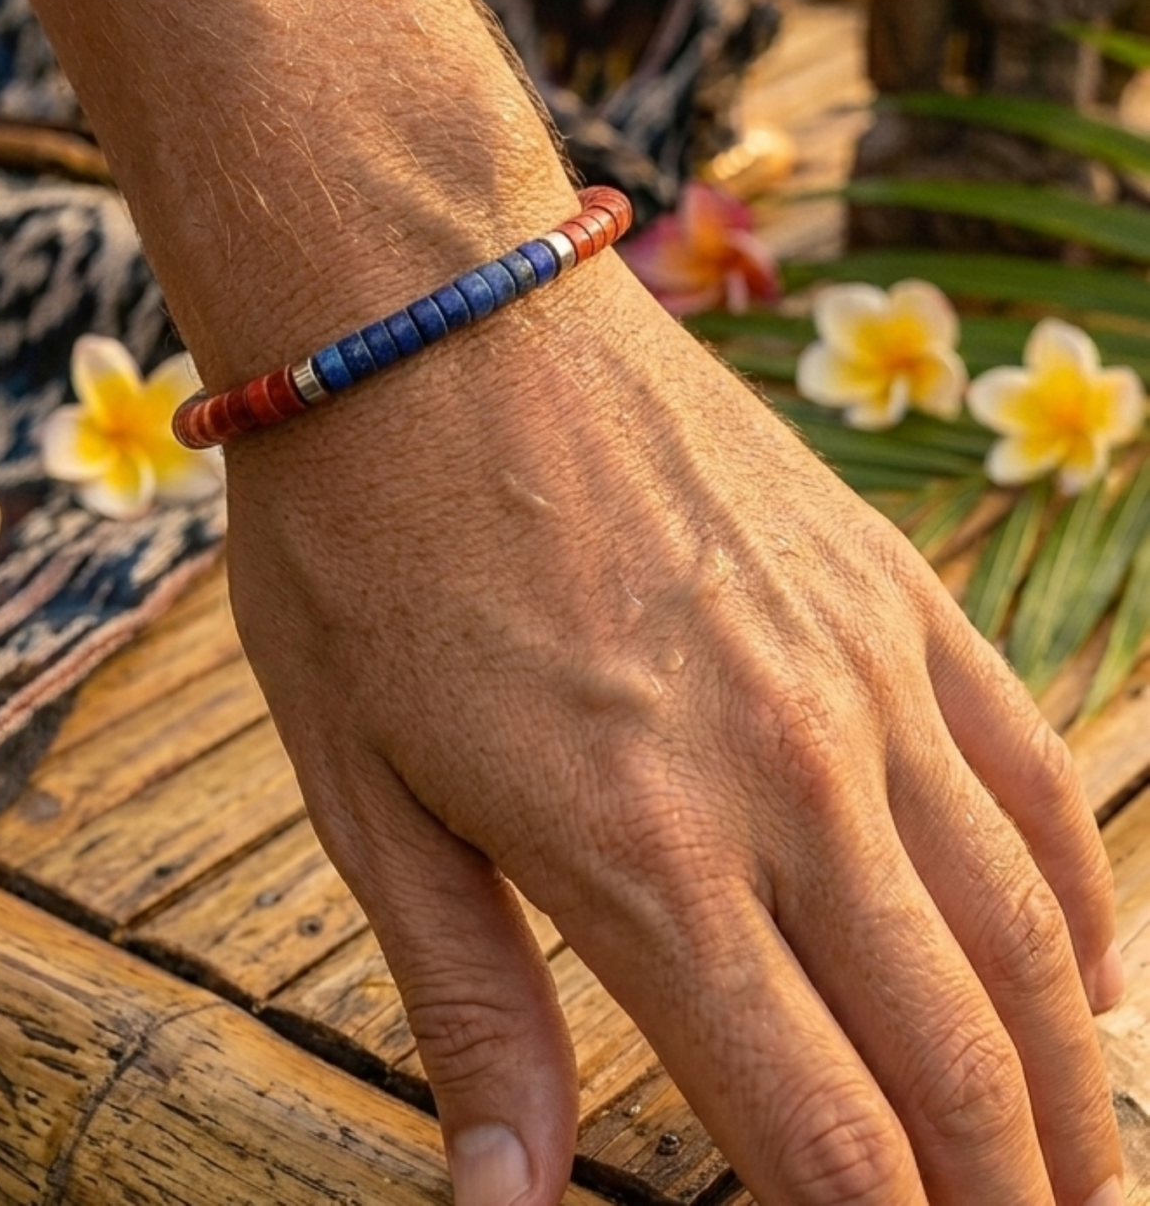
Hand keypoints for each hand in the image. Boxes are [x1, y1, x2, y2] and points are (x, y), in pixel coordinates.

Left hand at [224, 252, 1122, 1205]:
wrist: (426, 319)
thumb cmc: (361, 550)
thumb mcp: (364, 793)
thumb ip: (468, 1006)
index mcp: (642, 856)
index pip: (821, 1133)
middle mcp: (788, 779)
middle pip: (954, 1062)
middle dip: (1004, 1200)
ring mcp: (860, 674)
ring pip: (1024, 936)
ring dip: (1069, 1088)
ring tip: (1079, 1178)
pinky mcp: (888, 586)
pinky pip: (1028, 771)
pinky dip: (1077, 900)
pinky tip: (1086, 980)